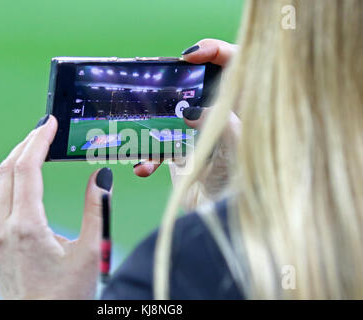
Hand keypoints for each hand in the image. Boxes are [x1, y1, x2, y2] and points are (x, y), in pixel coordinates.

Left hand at [0, 115, 112, 298]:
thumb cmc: (67, 295)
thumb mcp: (89, 251)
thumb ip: (97, 209)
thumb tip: (101, 176)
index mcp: (28, 226)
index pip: (27, 169)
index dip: (39, 141)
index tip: (49, 123)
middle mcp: (3, 228)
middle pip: (8, 171)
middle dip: (26, 144)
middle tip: (43, 129)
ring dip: (9, 162)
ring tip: (28, 150)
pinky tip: (6, 184)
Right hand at [133, 38, 239, 184]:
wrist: (218, 224)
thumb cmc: (240, 191)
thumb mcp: (237, 154)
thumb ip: (222, 126)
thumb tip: (192, 109)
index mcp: (241, 111)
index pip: (236, 67)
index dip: (216, 53)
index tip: (190, 58)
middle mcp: (217, 118)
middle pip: (195, 86)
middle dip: (174, 83)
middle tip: (155, 81)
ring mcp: (195, 135)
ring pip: (170, 113)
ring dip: (151, 121)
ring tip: (137, 124)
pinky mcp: (178, 153)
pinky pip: (157, 145)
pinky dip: (147, 155)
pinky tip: (143, 167)